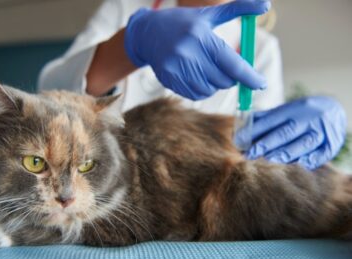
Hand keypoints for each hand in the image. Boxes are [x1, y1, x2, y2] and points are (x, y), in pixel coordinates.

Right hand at [124, 0, 269, 99]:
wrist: (147, 34)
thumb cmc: (183, 23)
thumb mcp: (209, 14)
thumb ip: (238, 8)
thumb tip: (266, 5)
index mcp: (201, 36)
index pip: (232, 63)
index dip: (250, 76)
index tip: (261, 83)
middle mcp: (188, 53)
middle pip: (223, 80)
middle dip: (231, 78)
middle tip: (227, 69)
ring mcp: (177, 68)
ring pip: (210, 90)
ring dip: (216, 85)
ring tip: (209, 71)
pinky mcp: (169, 79)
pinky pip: (195, 95)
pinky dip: (203, 90)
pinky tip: (198, 77)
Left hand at [247, 96, 346, 169]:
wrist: (334, 109)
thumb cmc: (301, 113)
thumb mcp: (285, 110)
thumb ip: (264, 118)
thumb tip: (241, 125)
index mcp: (292, 109)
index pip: (271, 120)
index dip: (254, 131)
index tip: (239, 140)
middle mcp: (307, 119)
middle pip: (285, 133)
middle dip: (266, 144)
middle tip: (250, 154)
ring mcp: (321, 131)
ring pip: (303, 144)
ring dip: (286, 153)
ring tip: (270, 160)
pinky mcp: (332, 143)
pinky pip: (322, 153)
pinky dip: (311, 159)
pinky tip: (300, 164)